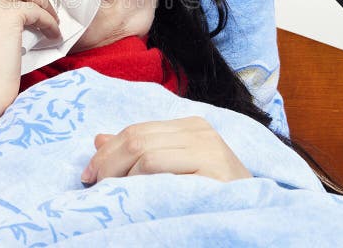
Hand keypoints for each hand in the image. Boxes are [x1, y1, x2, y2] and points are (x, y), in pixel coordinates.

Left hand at [80, 117, 250, 183]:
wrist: (254, 216)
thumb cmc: (211, 196)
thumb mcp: (172, 169)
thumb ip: (140, 151)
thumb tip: (98, 139)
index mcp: (190, 126)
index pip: (136, 130)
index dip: (106, 152)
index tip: (88, 175)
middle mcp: (201, 131)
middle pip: (136, 139)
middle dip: (107, 163)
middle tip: (94, 185)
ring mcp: (209, 149)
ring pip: (145, 153)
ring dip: (122, 177)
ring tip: (117, 195)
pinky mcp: (213, 170)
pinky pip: (160, 170)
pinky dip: (140, 184)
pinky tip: (139, 198)